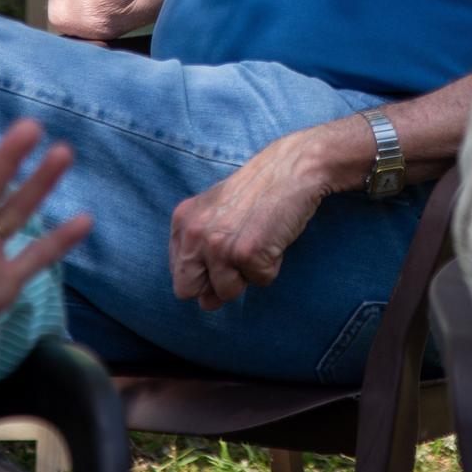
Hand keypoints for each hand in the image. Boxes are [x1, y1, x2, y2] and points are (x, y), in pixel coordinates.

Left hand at [170, 129, 335, 309]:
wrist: (292, 167)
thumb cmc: (258, 192)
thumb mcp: (218, 215)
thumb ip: (203, 256)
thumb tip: (206, 304)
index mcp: (182, 222)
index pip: (179, 275)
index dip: (203, 274)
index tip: (223, 254)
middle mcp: (194, 233)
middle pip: (188, 290)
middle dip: (215, 283)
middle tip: (239, 253)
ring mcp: (219, 244)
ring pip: (227, 292)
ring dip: (248, 274)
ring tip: (260, 239)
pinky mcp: (247, 253)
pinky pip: (260, 281)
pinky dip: (272, 265)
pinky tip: (274, 237)